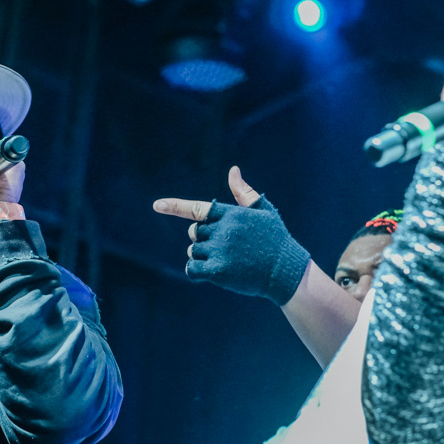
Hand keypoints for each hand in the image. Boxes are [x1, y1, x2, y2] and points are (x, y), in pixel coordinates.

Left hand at [153, 166, 309, 304]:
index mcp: (231, 214)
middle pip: (195, 233)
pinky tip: (208, 273)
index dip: (175, 206)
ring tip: (226, 260)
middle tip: (223, 247)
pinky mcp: (219, 270)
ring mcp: (220, 250)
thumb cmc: (276, 239)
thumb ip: (244, 193)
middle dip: (203, 239)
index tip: (157, 205)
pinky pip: (193, 269)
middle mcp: (223, 230)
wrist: (286, 270)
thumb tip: (233, 170)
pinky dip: (196, 271)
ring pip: (194, 251)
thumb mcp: (264, 211)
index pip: (198, 209)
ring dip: (203, 257)